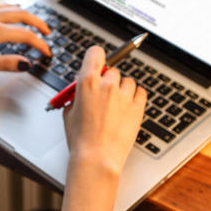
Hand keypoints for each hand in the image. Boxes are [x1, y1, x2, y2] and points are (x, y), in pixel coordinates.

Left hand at [0, 4, 52, 73]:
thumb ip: (4, 64)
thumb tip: (25, 63)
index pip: (26, 35)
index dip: (40, 44)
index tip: (46, 53)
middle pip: (24, 15)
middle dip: (39, 24)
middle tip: (47, 34)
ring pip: (12, 7)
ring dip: (27, 15)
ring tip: (33, 24)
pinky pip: (0, 5)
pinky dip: (13, 10)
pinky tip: (10, 15)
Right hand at [62, 46, 147, 178]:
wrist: (96, 158)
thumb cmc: (81, 139)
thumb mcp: (69, 112)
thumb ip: (76, 95)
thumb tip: (80, 87)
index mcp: (87, 82)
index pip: (95, 52)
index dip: (96, 57)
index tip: (98, 63)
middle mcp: (107, 85)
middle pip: (112, 70)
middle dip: (108, 81)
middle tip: (104, 96)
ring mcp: (124, 95)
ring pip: (128, 81)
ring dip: (123, 90)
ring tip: (116, 107)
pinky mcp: (137, 107)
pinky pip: (141, 92)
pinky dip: (136, 97)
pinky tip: (128, 107)